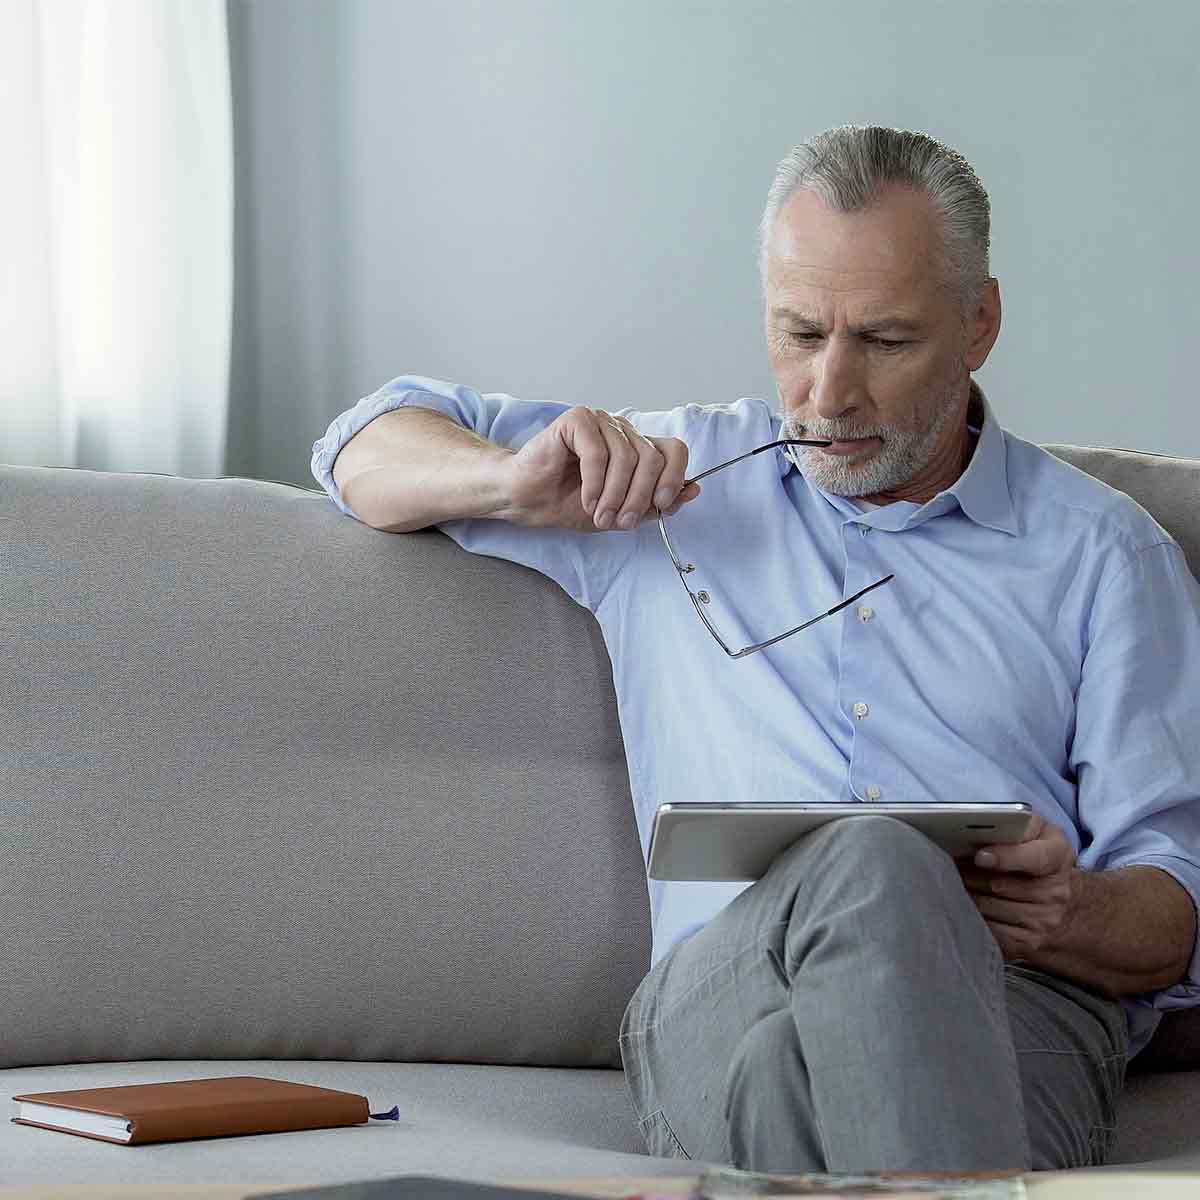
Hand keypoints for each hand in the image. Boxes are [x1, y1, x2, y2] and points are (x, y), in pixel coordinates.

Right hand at [501, 407, 700, 531]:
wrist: (529, 500)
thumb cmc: (569, 503)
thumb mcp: (621, 513)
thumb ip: (655, 504)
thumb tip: (693, 491)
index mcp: (637, 447)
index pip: (674, 450)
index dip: (673, 478)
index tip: (660, 505)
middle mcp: (622, 430)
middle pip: (652, 457)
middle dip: (640, 495)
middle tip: (622, 520)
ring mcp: (601, 422)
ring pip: (627, 456)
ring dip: (615, 493)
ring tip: (598, 514)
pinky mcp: (577, 419)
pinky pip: (598, 451)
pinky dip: (595, 482)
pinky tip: (586, 498)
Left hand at [955, 813, 1081, 961]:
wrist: (1060, 899)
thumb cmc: (1035, 854)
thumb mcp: (1034, 831)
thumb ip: (1012, 824)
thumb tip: (976, 829)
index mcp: (1057, 855)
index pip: (1034, 858)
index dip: (1005, 857)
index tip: (980, 856)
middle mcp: (1055, 892)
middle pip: (999, 885)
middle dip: (968, 873)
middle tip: (946, 862)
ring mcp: (1042, 921)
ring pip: (988, 907)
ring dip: (963, 892)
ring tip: (950, 879)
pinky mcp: (1025, 942)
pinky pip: (988, 930)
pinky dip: (969, 915)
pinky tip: (960, 902)